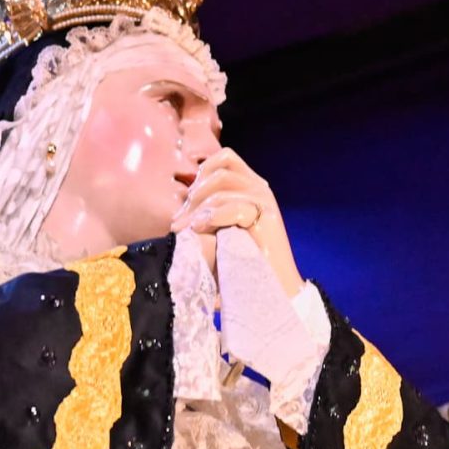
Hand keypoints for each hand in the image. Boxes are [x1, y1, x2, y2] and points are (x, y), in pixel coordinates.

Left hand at [170, 149, 303, 296]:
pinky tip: (200, 230)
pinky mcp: (268, 218)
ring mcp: (265, 201)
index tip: (186, 205)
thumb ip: (205, 213)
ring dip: (200, 207)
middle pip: (221, 169)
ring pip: (224, 185)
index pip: (224, 159)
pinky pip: (235, 206)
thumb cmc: (239, 263)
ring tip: (188, 230)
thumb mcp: (218, 231)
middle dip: (195, 194)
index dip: (202, 173)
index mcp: (249, 187)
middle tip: (180, 223)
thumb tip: (180, 205)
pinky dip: (212, 216)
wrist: (268, 289)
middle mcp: (259, 188)